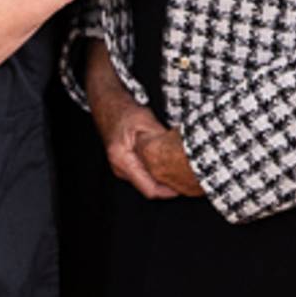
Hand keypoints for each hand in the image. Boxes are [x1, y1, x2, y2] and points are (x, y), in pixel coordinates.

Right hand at [86, 49, 199, 200]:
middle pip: (149, 188)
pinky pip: (144, 176)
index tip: (185, 186)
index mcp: (123, 159)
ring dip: (163, 180)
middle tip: (187, 180)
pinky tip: (167, 165)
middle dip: (169, 187)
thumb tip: (179, 151)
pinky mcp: (126, 165)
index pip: (150, 189)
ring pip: (147, 183)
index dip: (170, 191)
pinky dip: (157, 173)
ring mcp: (121, 168)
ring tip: (179, 172)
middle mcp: (120, 168)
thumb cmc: (124, 112)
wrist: (108, 105)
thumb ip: (160, 139)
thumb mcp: (146, 121)